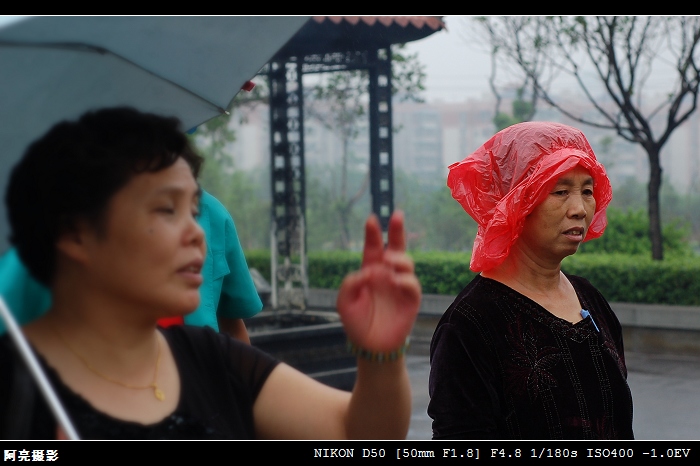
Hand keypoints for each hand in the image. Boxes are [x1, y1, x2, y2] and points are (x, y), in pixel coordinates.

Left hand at [336, 210, 420, 351]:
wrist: (370, 346)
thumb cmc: (356, 323)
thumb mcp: (344, 301)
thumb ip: (351, 282)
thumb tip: (367, 271)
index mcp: (370, 271)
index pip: (373, 247)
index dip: (373, 233)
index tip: (371, 219)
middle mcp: (387, 274)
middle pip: (395, 247)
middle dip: (397, 230)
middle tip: (397, 214)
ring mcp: (400, 285)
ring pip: (406, 262)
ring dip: (398, 258)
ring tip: (387, 261)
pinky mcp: (411, 299)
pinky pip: (412, 284)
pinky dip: (404, 279)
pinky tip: (394, 281)